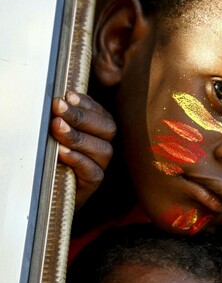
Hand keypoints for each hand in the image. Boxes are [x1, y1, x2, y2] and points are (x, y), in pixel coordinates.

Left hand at [50, 91, 115, 210]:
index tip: (68, 96)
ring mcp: (101, 164)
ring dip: (78, 137)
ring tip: (57, 128)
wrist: (53, 186)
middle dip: (81, 117)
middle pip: (107, 128)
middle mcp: (105, 145)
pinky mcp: (93, 182)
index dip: (87, 104)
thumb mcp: (59, 132)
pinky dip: (77, 160)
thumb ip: (64, 117)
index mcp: (100, 130)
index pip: (101, 113)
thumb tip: (62, 99)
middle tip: (58, 108)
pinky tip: (62, 151)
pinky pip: (92, 171)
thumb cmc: (56, 154)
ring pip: (102, 149)